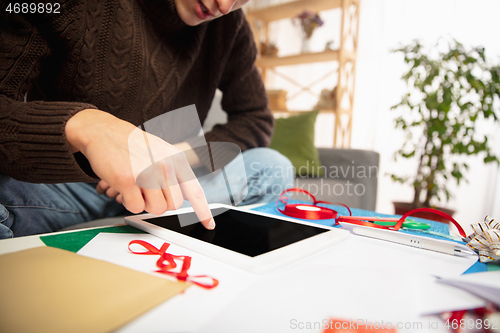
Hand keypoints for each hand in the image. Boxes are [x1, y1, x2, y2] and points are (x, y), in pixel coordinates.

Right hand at [66, 109, 214, 228]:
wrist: (103, 131)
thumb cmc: (131, 145)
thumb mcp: (161, 152)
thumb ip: (175, 172)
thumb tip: (186, 197)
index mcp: (176, 159)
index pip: (195, 190)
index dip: (203, 211)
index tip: (210, 224)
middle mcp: (165, 165)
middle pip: (174, 205)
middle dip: (160, 203)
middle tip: (148, 191)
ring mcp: (148, 173)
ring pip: (156, 209)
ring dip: (144, 203)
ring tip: (135, 186)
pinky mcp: (128, 180)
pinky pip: (135, 208)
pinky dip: (128, 202)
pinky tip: (124, 187)